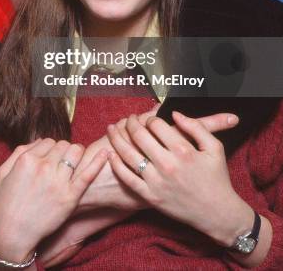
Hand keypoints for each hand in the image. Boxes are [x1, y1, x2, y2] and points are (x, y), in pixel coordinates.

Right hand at [0, 138, 106, 265]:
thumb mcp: (3, 172)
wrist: (11, 234)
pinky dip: (98, 162)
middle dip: (63, 152)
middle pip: (63, 145)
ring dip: (76, 155)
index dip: (50, 150)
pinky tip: (106, 153)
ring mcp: (58, 182)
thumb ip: (20, 152)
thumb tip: (39, 141)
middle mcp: (44, 167)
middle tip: (62, 164)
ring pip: (76, 153)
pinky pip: (87, 175)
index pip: (48, 142)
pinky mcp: (70, 197)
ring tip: (75, 163)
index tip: (50, 159)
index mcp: (28, 160)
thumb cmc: (5, 204)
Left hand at [77, 106, 238, 211]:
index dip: (149, 118)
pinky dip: (116, 165)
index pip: (156, 125)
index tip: (147, 118)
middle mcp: (167, 165)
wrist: (217, 213)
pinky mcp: (151, 197)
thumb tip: (175, 114)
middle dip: (130, 123)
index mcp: (183, 151)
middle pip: (139, 136)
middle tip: (128, 118)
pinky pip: (128, 178)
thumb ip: (196, 127)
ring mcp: (157, 182)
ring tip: (111, 129)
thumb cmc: (217, 178)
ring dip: (116, 139)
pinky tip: (110, 154)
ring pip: (129, 155)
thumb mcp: (214, 148)